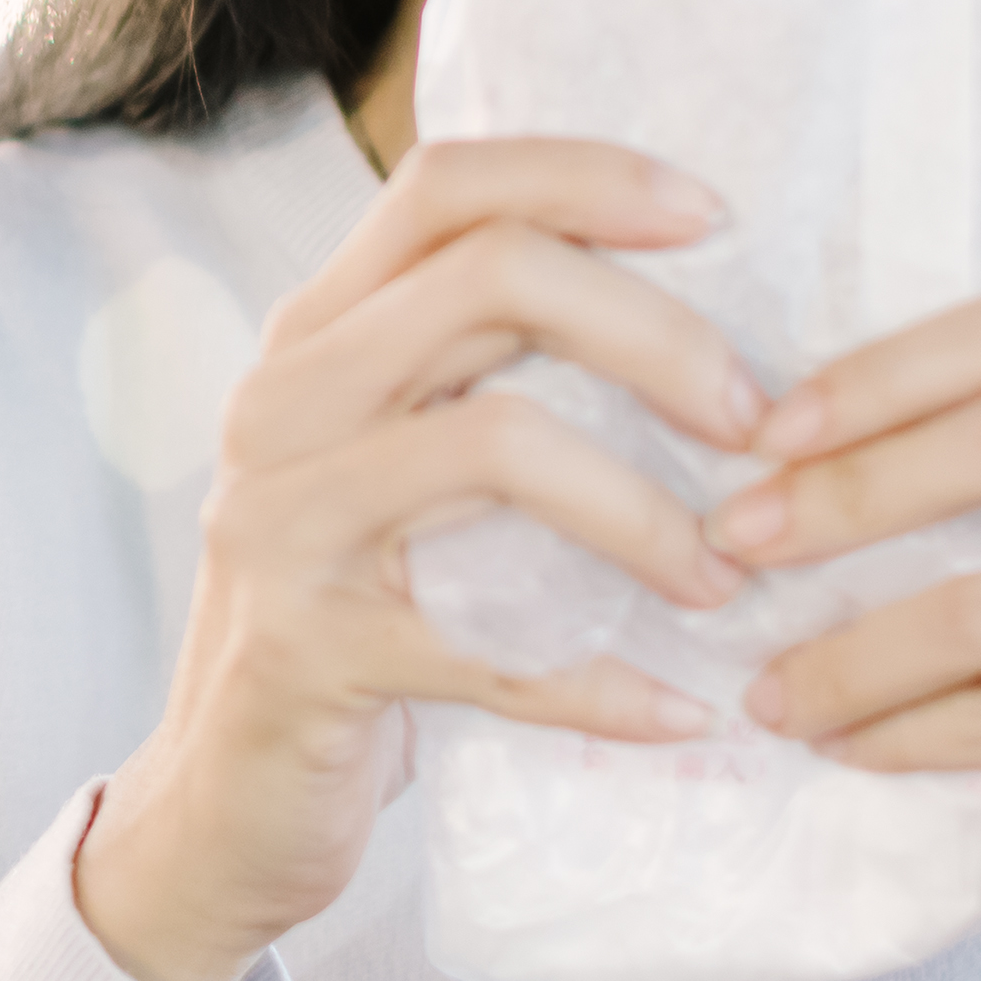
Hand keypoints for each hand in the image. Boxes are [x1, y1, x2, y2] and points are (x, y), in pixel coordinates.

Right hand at [74, 138, 754, 980]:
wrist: (224, 803)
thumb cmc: (358, 614)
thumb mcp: (402, 467)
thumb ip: (486, 375)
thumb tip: (703, 310)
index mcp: (316, 336)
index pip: (444, 185)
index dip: (586, 176)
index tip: (716, 219)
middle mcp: (282, 402)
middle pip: (488, 279)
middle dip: (654, 334)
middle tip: (756, 420)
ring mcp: (283, 523)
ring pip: (494, 441)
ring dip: (643, 511)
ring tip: (723, 579)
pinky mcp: (308, 651)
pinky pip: (490, 649)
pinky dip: (601, 683)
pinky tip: (677, 712)